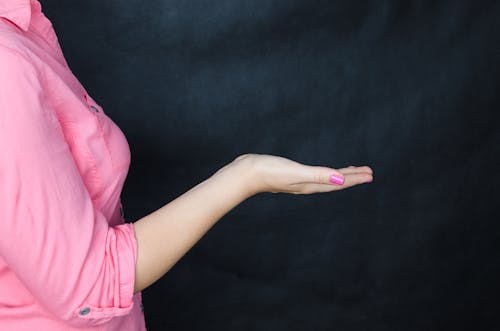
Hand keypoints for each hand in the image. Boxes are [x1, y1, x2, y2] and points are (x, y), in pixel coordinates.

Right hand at [233, 153, 372, 194]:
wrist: (244, 174)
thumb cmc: (269, 172)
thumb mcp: (297, 172)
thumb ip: (319, 175)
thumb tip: (341, 180)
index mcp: (310, 185)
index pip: (338, 183)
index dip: (355, 178)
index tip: (370, 174)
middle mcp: (306, 185)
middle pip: (334, 182)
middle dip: (351, 177)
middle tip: (368, 172)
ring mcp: (298, 181)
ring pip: (325, 179)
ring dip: (339, 175)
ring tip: (349, 171)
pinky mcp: (290, 175)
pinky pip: (314, 175)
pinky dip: (323, 172)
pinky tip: (320, 171)